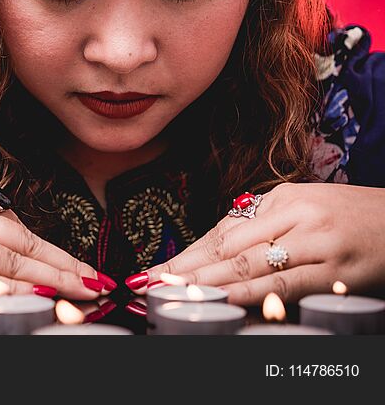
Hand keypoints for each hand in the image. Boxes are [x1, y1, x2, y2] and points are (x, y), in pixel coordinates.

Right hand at [0, 171, 112, 300]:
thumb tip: (2, 240)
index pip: (15, 223)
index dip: (52, 249)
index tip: (81, 265)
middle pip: (20, 243)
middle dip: (64, 266)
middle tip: (99, 284)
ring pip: (5, 264)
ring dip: (48, 282)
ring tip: (81, 296)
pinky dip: (8, 293)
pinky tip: (33, 300)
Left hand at [127, 182, 384, 304]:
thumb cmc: (347, 217)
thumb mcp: (302, 207)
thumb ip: (260, 226)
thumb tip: (211, 252)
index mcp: (281, 199)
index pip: (222, 232)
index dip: (185, 255)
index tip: (152, 271)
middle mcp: (295, 216)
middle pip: (229, 248)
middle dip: (187, 271)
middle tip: (150, 285)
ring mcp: (316, 244)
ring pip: (253, 266)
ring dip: (211, 283)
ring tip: (177, 295)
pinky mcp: (338, 272)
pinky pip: (289, 284)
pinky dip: (255, 294)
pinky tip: (228, 301)